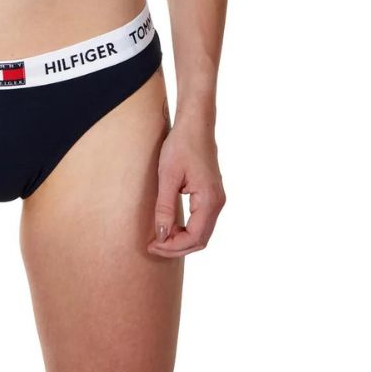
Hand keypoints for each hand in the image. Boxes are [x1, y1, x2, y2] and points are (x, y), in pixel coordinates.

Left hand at [148, 116, 225, 258]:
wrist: (195, 124)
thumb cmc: (181, 145)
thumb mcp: (168, 176)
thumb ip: (165, 207)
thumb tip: (162, 235)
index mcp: (209, 200)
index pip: (194, 237)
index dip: (172, 246)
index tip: (152, 245)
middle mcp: (218, 203)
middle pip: (200, 240)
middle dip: (177, 247)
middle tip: (154, 246)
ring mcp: (217, 199)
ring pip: (202, 232)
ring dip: (182, 239)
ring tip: (159, 237)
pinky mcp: (211, 194)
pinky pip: (202, 221)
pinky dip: (187, 229)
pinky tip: (170, 225)